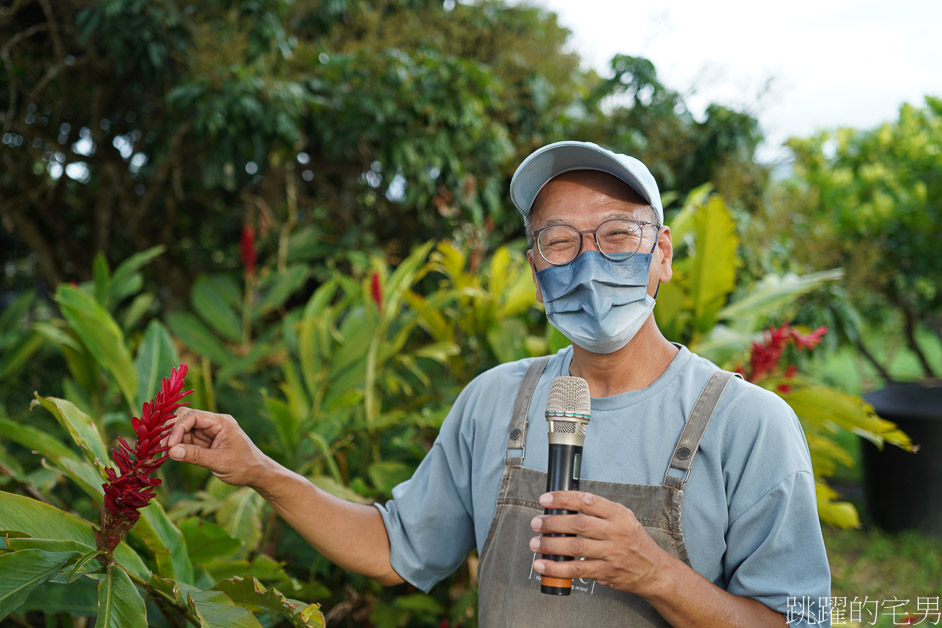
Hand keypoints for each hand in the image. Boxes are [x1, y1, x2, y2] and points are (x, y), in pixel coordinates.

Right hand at [164, 408, 272, 486]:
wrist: (257, 473)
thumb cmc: (244, 466)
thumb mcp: (219, 462)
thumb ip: (196, 455)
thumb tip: (171, 451)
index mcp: (221, 422)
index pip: (193, 416)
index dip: (178, 428)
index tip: (169, 445)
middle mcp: (214, 423)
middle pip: (186, 418)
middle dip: (172, 431)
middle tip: (162, 447)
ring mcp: (209, 432)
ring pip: (184, 429)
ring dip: (172, 440)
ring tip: (163, 454)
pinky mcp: (205, 442)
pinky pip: (187, 440)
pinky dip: (177, 446)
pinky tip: (170, 455)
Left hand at [528, 490, 670, 595]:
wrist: (654, 570)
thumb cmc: (633, 541)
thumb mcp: (624, 518)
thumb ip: (599, 510)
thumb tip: (566, 504)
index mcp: (618, 514)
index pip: (587, 501)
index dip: (563, 498)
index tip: (546, 499)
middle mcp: (616, 532)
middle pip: (579, 524)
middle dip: (553, 522)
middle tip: (537, 523)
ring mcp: (611, 553)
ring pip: (575, 547)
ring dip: (551, 545)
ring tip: (535, 543)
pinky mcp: (606, 572)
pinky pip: (577, 570)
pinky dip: (557, 568)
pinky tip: (542, 565)